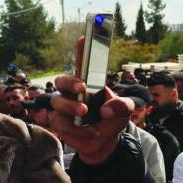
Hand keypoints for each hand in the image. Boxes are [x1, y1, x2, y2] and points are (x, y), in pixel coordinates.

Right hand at [47, 37, 132, 164]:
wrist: (104, 144)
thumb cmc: (112, 121)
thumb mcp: (125, 111)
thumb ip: (123, 106)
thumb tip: (106, 109)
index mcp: (89, 83)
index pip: (83, 64)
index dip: (82, 50)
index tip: (84, 38)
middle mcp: (72, 92)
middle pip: (61, 80)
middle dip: (70, 82)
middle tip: (81, 88)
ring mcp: (63, 107)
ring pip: (56, 101)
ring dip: (70, 106)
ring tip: (84, 113)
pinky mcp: (58, 122)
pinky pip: (57, 121)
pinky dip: (72, 127)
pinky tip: (86, 131)